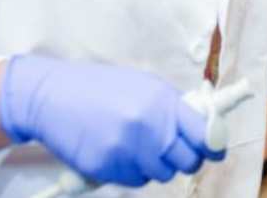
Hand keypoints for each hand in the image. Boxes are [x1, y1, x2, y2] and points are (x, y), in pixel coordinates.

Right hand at [0, 55, 222, 185]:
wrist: (52, 97)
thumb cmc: (99, 89)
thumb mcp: (143, 85)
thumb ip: (172, 106)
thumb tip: (203, 125)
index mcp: (161, 102)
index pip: (204, 133)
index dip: (213, 144)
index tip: (215, 149)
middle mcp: (147, 127)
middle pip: (188, 161)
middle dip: (185, 158)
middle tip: (174, 151)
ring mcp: (126, 150)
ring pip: (162, 174)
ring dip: (156, 164)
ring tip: (137, 145)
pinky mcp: (106, 168)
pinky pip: (134, 180)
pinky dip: (131, 171)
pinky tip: (117, 152)